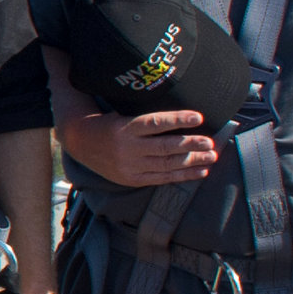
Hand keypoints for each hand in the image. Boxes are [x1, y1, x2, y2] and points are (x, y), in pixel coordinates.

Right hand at [68, 106, 220, 189]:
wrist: (81, 143)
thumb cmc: (109, 124)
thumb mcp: (123, 115)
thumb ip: (148, 119)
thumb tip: (181, 117)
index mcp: (126, 127)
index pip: (156, 123)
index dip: (178, 120)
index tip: (199, 117)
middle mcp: (128, 148)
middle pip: (165, 146)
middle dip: (191, 144)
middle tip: (211, 142)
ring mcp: (130, 166)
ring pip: (167, 164)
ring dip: (192, 160)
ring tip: (211, 156)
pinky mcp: (132, 179)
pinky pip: (162, 178)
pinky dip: (183, 175)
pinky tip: (200, 171)